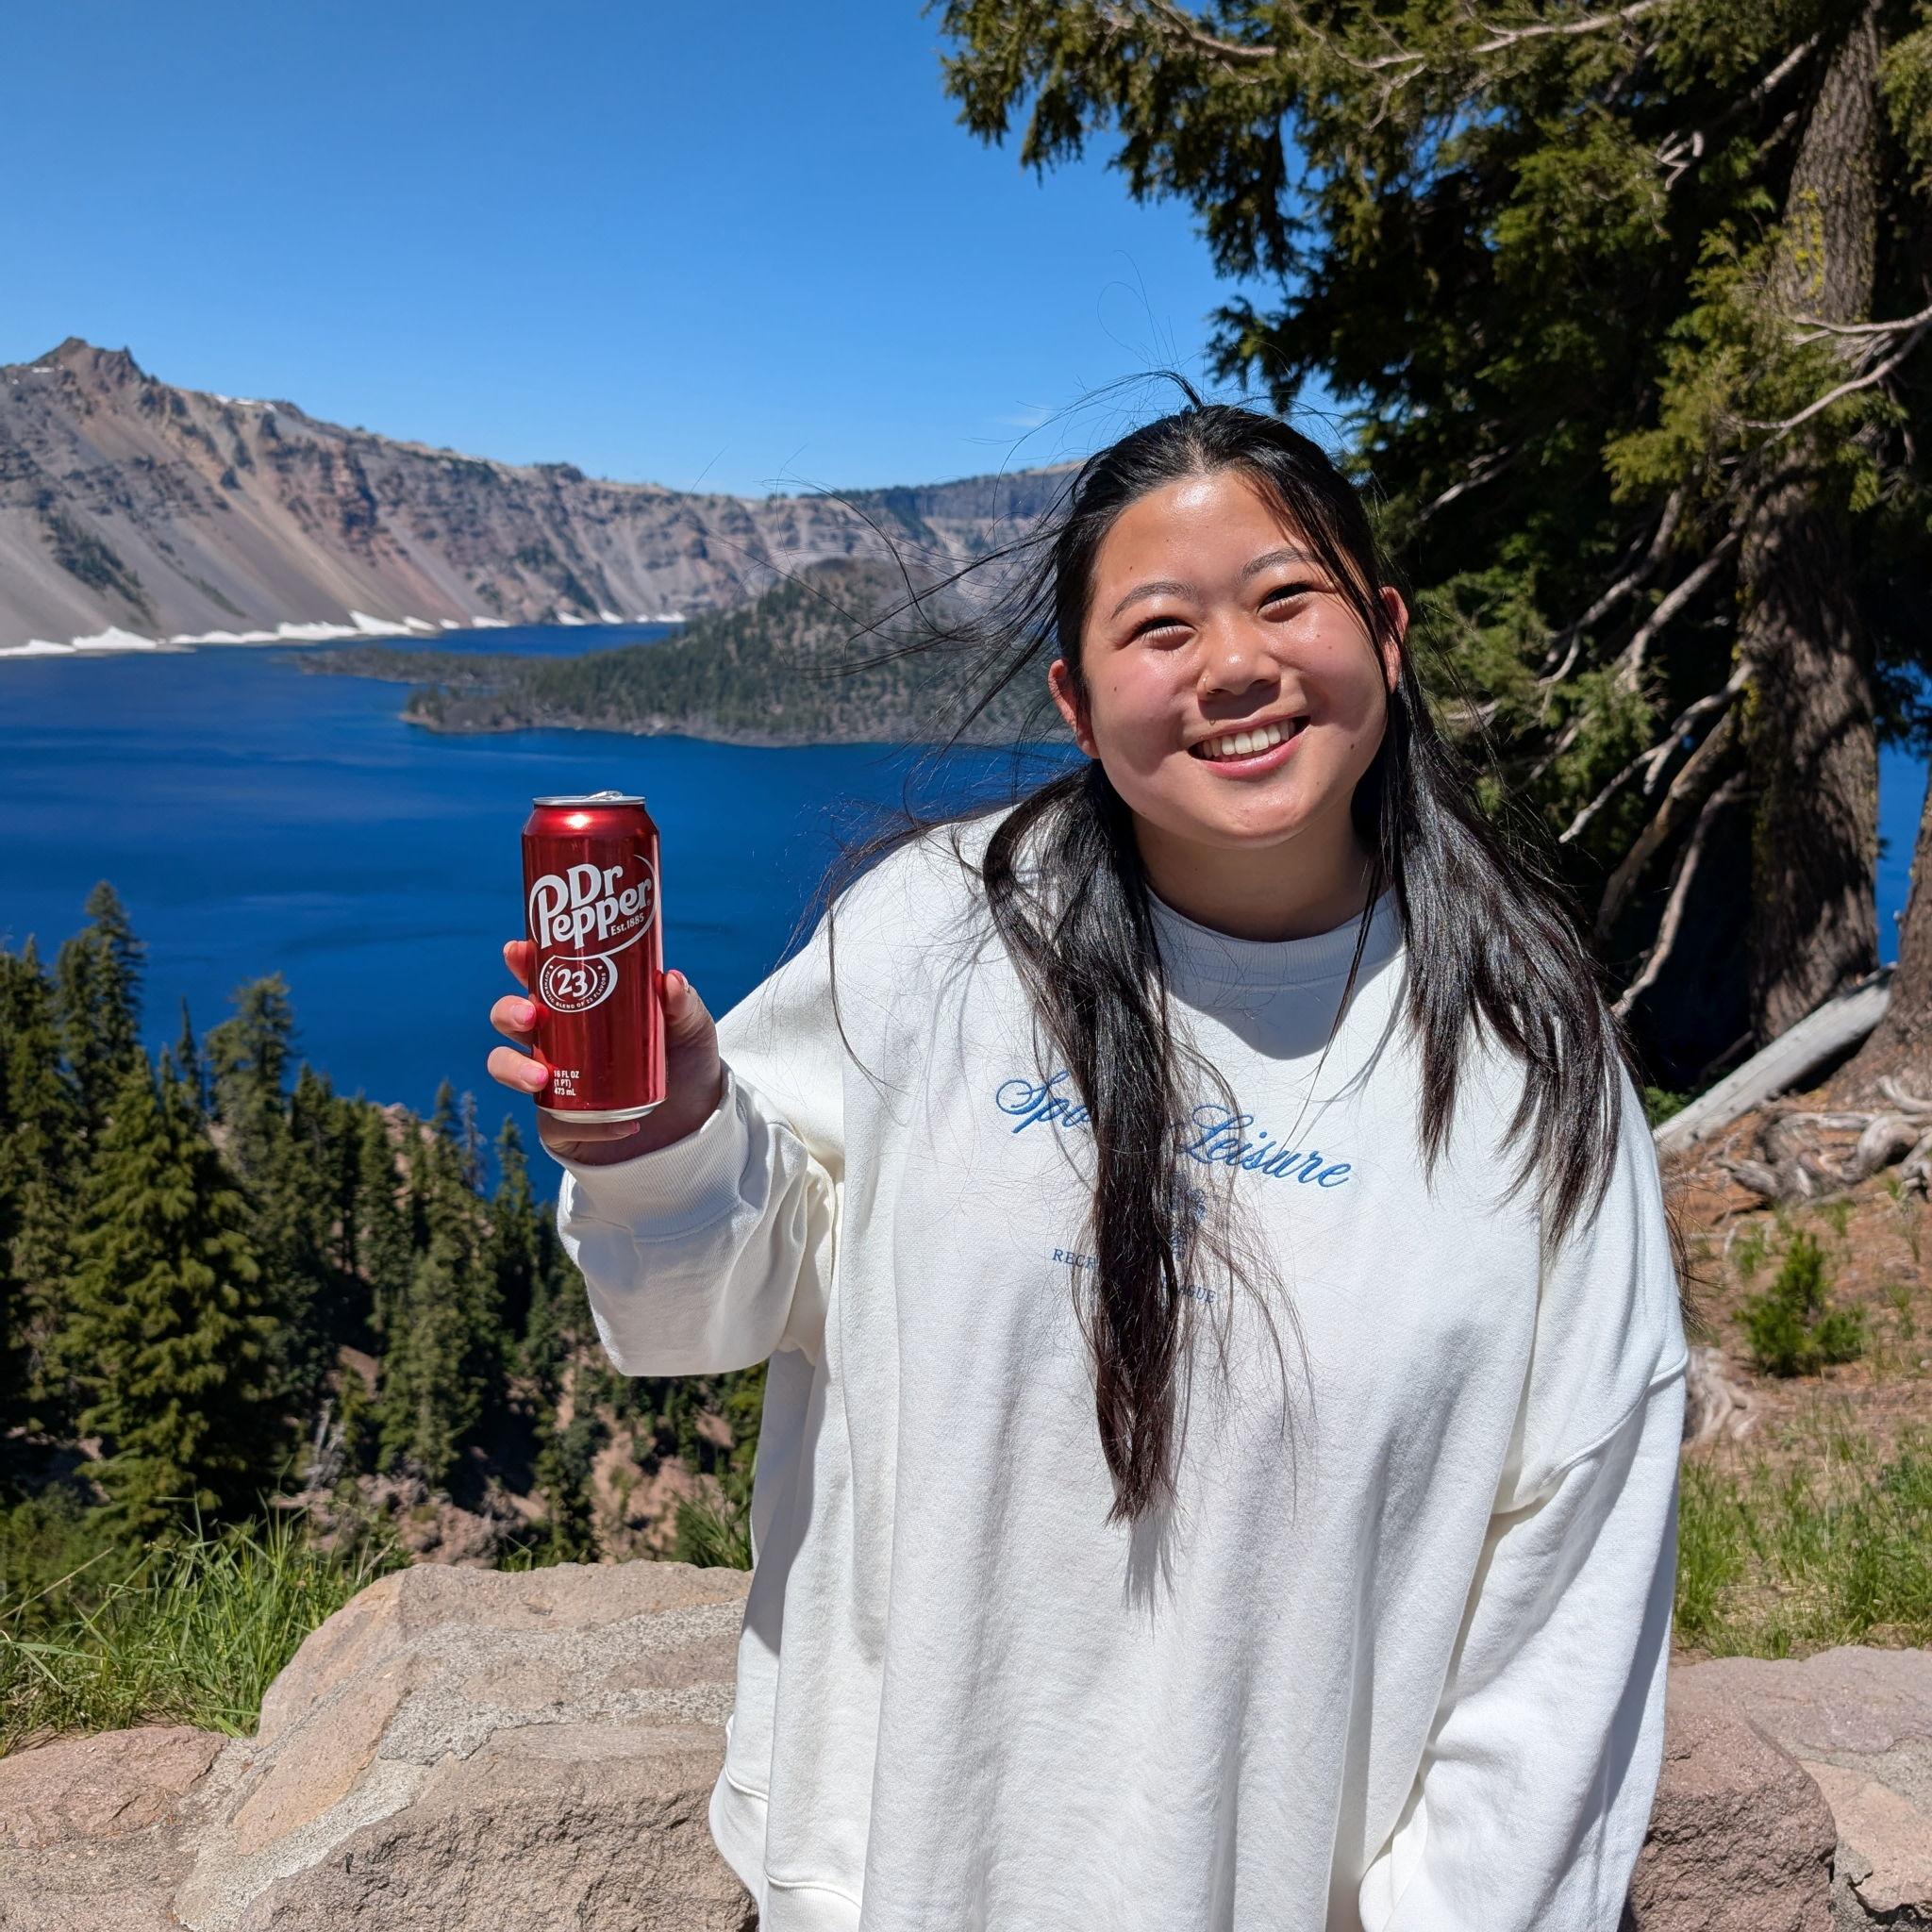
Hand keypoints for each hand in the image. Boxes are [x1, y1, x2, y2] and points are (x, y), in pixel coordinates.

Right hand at [488, 939, 725, 1165]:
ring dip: (514, 1068)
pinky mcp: (560, 1125)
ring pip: (506, 1068)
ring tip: (542, 1077)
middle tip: (530, 1014)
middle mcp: (556, 1041)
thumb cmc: (684, 1065)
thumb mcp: (690, 1030)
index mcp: (578, 1007)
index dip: (520, 961)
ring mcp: (552, 1081)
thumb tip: (669, 978)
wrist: (693, 1123)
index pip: (539, 977)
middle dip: (508, 1012)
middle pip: (511, 1018)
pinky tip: (622, 1125)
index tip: (518, 951)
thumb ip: (683, 1005)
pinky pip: (555, 1125)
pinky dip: (585, 1126)